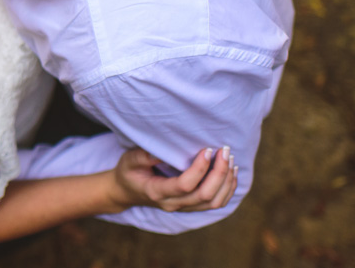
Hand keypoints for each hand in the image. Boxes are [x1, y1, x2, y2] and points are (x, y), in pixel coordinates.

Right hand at [111, 147, 237, 212]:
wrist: (126, 191)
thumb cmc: (128, 171)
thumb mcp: (129, 160)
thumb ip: (144, 156)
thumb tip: (165, 150)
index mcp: (157, 192)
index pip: (184, 185)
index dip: (200, 169)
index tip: (207, 149)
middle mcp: (173, 204)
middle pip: (205, 195)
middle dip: (219, 173)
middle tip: (224, 151)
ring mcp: (183, 208)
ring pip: (214, 202)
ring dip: (226, 181)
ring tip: (230, 159)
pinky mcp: (191, 207)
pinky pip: (216, 203)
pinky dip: (228, 189)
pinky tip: (231, 172)